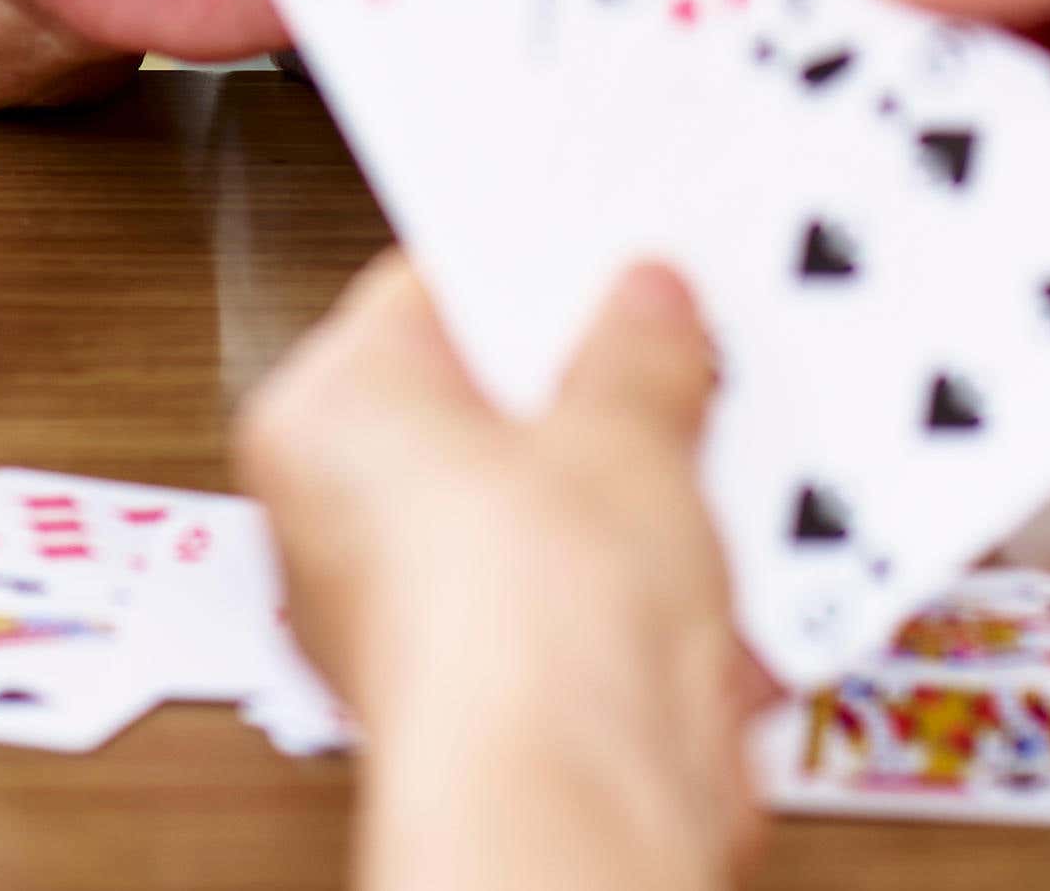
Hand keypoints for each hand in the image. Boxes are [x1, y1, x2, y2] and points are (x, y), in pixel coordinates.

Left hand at [240, 258, 751, 890]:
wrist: (580, 801)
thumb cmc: (524, 626)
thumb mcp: (622, 424)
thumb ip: (638, 346)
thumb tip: (645, 309)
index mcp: (319, 421)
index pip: (427, 295)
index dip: (535, 264)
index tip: (611, 247)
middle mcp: (346, 527)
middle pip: (498, 411)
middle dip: (604, 390)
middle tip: (683, 345)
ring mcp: (428, 627)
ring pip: (557, 519)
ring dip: (648, 496)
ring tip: (721, 452)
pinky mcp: (514, 705)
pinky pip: (598, 612)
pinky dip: (664, 594)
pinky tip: (729, 560)